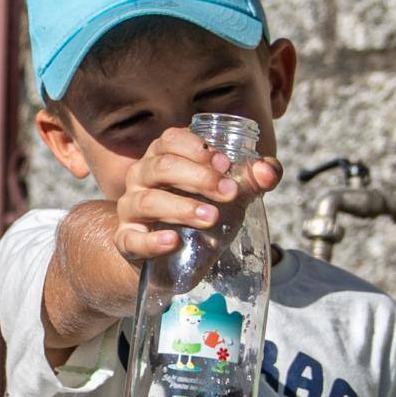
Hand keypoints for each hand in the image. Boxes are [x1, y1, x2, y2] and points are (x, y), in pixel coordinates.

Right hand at [113, 126, 282, 262]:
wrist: (178, 256)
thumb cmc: (204, 211)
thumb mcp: (231, 194)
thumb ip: (253, 179)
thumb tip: (268, 171)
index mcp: (164, 157)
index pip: (171, 140)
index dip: (198, 149)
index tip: (225, 164)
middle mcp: (142, 177)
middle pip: (162, 167)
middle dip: (199, 178)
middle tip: (229, 192)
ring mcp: (131, 208)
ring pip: (148, 201)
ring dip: (182, 207)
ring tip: (212, 217)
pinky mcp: (128, 240)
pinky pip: (131, 239)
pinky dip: (151, 241)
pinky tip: (172, 241)